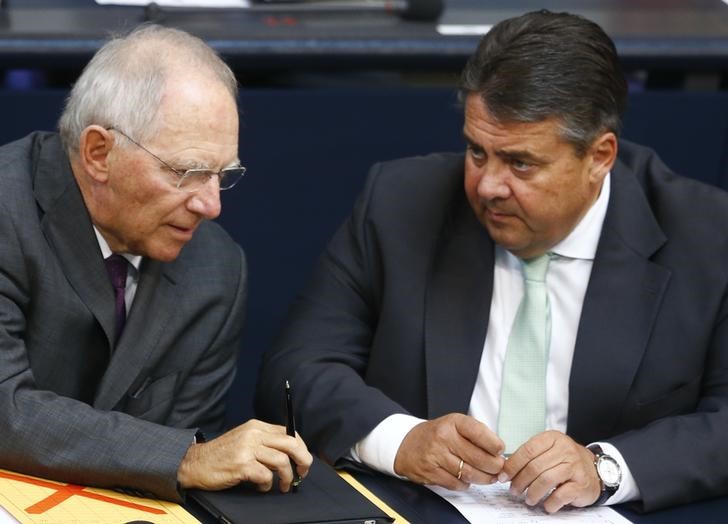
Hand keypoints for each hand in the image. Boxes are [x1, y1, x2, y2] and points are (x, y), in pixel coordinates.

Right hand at [177, 419, 312, 492]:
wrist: (195, 462)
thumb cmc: (222, 454)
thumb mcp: (244, 439)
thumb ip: (264, 441)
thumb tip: (290, 453)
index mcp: (257, 426)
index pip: (289, 432)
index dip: (301, 447)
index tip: (303, 460)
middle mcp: (253, 434)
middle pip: (291, 444)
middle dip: (303, 460)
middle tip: (302, 473)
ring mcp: (247, 449)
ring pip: (281, 461)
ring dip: (286, 477)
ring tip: (283, 486)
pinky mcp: (241, 465)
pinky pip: (265, 476)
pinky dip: (267, 484)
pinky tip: (261, 486)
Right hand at [393, 413, 504, 489]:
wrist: (406, 443)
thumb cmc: (436, 434)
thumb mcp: (454, 425)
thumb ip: (476, 434)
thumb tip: (498, 452)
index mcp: (453, 422)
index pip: (479, 433)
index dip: (494, 444)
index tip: (500, 450)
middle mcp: (443, 437)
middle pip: (477, 457)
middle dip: (494, 466)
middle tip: (499, 469)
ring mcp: (435, 455)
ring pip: (469, 473)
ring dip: (484, 478)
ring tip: (489, 477)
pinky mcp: (430, 472)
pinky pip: (456, 483)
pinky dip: (466, 484)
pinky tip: (468, 479)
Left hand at [499, 430, 600, 512]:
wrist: (595, 470)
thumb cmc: (566, 461)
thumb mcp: (549, 451)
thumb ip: (530, 457)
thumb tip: (506, 470)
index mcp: (552, 438)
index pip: (527, 450)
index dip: (512, 465)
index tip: (503, 476)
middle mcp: (565, 449)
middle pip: (535, 467)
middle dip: (520, 481)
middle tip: (514, 491)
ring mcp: (575, 466)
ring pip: (546, 480)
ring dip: (533, 493)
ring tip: (528, 499)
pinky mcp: (582, 484)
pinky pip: (561, 495)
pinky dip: (550, 502)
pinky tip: (546, 505)